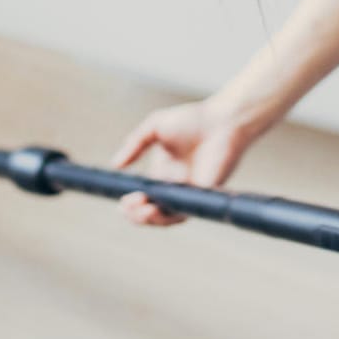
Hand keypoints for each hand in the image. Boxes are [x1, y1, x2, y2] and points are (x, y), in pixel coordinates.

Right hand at [110, 97, 261, 225]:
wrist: (223, 120)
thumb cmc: (193, 120)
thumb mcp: (154, 128)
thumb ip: (134, 145)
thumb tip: (115, 165)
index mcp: (163, 175)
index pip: (143, 198)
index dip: (131, 205)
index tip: (120, 203)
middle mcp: (175, 187)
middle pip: (152, 212)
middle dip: (137, 215)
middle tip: (126, 208)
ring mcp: (190, 193)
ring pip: (168, 217)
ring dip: (151, 218)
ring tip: (140, 210)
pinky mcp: (204, 196)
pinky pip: (186, 211)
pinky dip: (170, 214)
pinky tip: (157, 208)